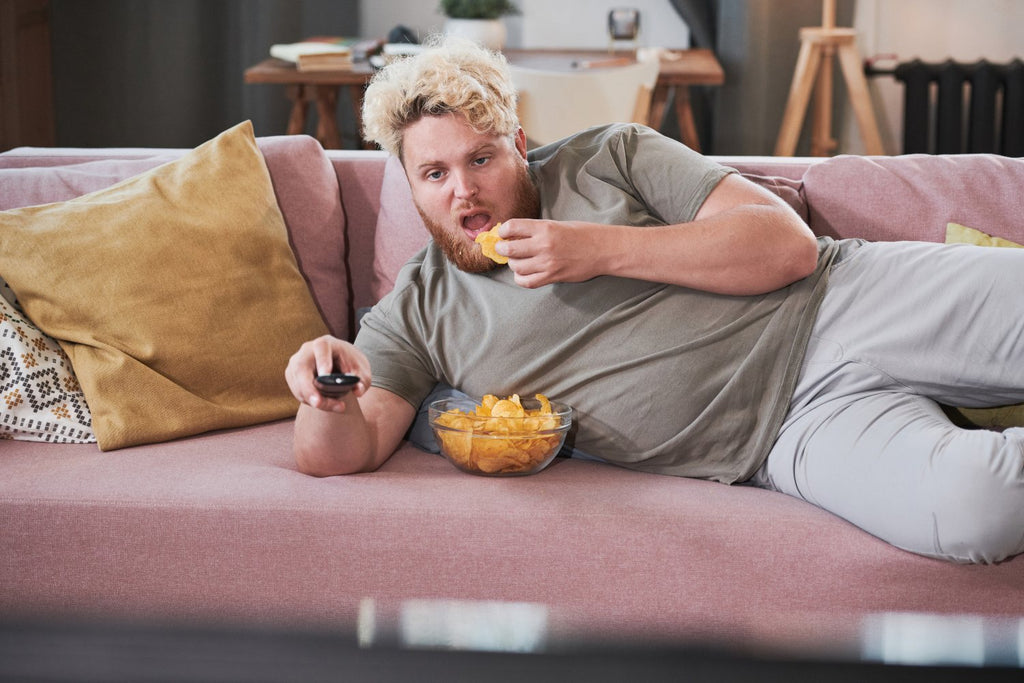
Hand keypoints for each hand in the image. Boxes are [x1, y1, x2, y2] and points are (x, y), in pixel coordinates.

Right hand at [285, 335, 370, 412]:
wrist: (340, 365)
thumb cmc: (351, 365)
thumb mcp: (361, 372)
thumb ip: (362, 381)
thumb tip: (358, 390)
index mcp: (326, 344)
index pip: (321, 348)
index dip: (322, 361)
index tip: (325, 375)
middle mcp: (307, 351)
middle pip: (302, 368)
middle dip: (308, 388)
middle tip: (318, 404)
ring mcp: (297, 362)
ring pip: (298, 383)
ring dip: (312, 399)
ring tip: (336, 406)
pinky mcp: (292, 375)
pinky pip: (296, 390)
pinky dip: (308, 401)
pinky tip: (324, 404)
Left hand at [497, 219, 611, 287]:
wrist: (604, 249)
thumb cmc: (583, 234)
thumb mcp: (558, 224)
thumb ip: (537, 230)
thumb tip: (513, 235)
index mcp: (545, 228)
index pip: (512, 227)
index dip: (503, 231)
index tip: (502, 233)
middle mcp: (544, 245)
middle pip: (509, 249)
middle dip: (501, 248)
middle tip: (502, 248)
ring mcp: (548, 263)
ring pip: (516, 266)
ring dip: (513, 263)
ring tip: (518, 260)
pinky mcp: (553, 277)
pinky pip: (527, 282)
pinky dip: (521, 278)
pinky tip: (524, 273)